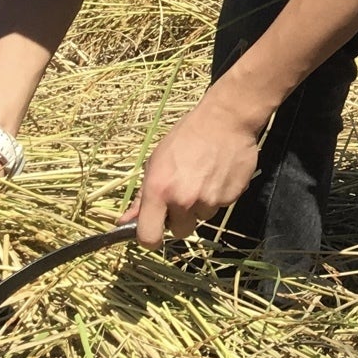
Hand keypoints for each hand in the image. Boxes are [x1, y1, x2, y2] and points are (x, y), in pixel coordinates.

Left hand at [124, 96, 263, 245]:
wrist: (226, 119)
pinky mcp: (232, 197)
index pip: (149, 236)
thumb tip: (125, 220)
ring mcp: (210, 200)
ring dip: (202, 204)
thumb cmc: (186, 136)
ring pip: (202, 217)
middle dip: (181, 219)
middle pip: (180, 231)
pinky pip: (221, 205)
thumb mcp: (156, 161)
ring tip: (205, 177)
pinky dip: (219, 195)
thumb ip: (142, 196)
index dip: (150, 237)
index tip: (154, 230)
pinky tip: (219, 174)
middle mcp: (183, 200)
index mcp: (159, 191)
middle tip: (184, 196)